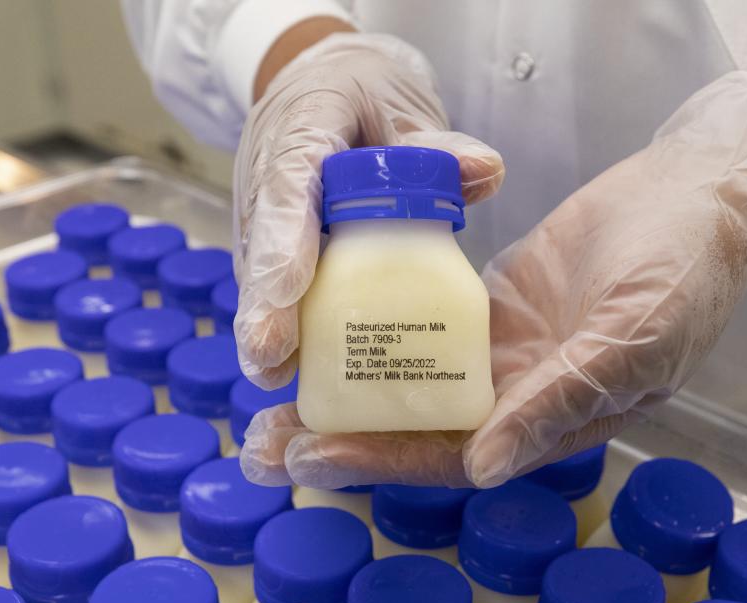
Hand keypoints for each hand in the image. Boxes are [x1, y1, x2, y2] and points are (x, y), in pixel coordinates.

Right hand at [233, 32, 504, 387]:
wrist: (319, 84)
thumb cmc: (363, 95)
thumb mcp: (400, 105)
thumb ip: (437, 145)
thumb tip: (487, 170)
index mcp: (301, 128)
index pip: (287, 184)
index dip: (286, 240)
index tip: (289, 290)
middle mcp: (269, 172)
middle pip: (261, 241)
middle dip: (263, 302)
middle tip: (271, 357)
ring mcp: (263, 207)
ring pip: (259, 266)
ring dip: (266, 321)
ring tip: (276, 374)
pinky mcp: (270, 235)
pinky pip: (273, 276)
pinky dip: (283, 316)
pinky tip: (293, 362)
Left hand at [240, 71, 746, 488]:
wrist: (698, 199)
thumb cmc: (686, 272)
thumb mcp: (633, 337)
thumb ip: (562, 399)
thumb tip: (487, 463)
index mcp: (555, 421)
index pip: (457, 458)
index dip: (385, 462)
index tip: (314, 455)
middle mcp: (520, 396)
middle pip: (420, 429)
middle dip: (345, 437)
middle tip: (264, 440)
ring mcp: (503, 349)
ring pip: (413, 381)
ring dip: (350, 389)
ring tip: (277, 392)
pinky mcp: (491, 304)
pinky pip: (425, 321)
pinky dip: (378, 330)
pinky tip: (330, 329)